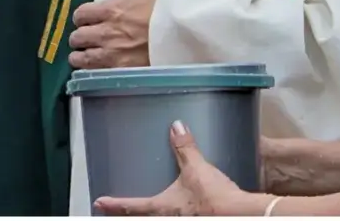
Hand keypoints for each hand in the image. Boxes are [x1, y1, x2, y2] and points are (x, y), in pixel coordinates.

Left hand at [69, 0, 170, 69]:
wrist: (186, 32)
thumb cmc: (170, 4)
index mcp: (111, 10)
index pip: (81, 14)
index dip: (81, 17)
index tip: (85, 19)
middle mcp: (106, 33)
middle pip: (78, 37)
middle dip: (79, 37)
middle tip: (85, 38)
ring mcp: (113, 54)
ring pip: (82, 58)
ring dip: (80, 56)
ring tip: (83, 56)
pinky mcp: (122, 71)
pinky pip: (96, 74)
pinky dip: (91, 72)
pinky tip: (94, 71)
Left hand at [93, 121, 273, 215]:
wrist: (240, 214)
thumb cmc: (214, 197)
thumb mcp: (196, 168)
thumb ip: (184, 148)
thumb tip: (176, 127)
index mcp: (163, 207)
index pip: (132, 206)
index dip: (114, 204)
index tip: (99, 202)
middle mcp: (171, 218)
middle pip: (144, 219)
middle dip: (128, 214)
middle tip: (116, 211)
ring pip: (160, 219)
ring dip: (152, 214)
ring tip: (147, 208)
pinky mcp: (200, 218)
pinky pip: (180, 217)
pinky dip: (175, 212)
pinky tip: (183, 207)